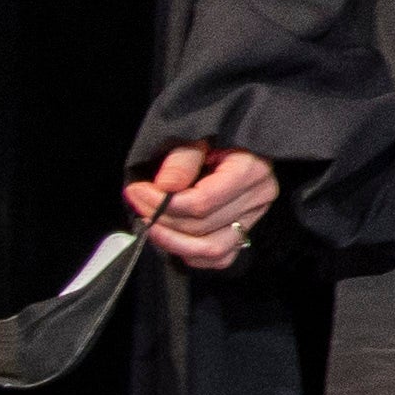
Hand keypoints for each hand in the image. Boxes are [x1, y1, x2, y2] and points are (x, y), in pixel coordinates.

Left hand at [125, 144, 281, 271]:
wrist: (237, 143)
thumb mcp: (197, 136)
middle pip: (201, 226)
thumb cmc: (215, 137)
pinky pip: (220, 259)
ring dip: (173, 242)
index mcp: (251, 171)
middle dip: (161, 218)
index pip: (202, 202)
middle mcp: (258, 199)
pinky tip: (172, 238)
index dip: (163, 202)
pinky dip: (192, 256)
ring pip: (211, 249)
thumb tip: (165, 187)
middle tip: (137, 202)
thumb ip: (182, 159)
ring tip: (150, 225)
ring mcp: (254, 219)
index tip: (137, 190)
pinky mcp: (246, 233)